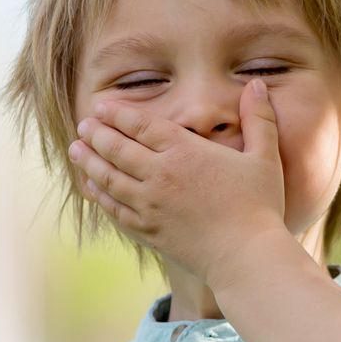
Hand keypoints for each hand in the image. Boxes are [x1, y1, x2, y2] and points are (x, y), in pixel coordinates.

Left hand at [68, 81, 287, 286]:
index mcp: (185, 152)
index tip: (101, 107)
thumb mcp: (264, 157)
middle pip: (116, 149)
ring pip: (108, 178)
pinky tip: (90, 187)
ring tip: (75, 150)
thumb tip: (258, 84)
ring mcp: (150, 205)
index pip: (140, 125)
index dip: (118, 114)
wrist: (246, 257)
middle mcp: (160, 175)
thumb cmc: (260, 206)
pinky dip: (99, 195)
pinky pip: (114, 209)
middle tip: (83, 125)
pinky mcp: (148, 231)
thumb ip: (259, 119)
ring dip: (88, 162)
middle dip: (96, 134)